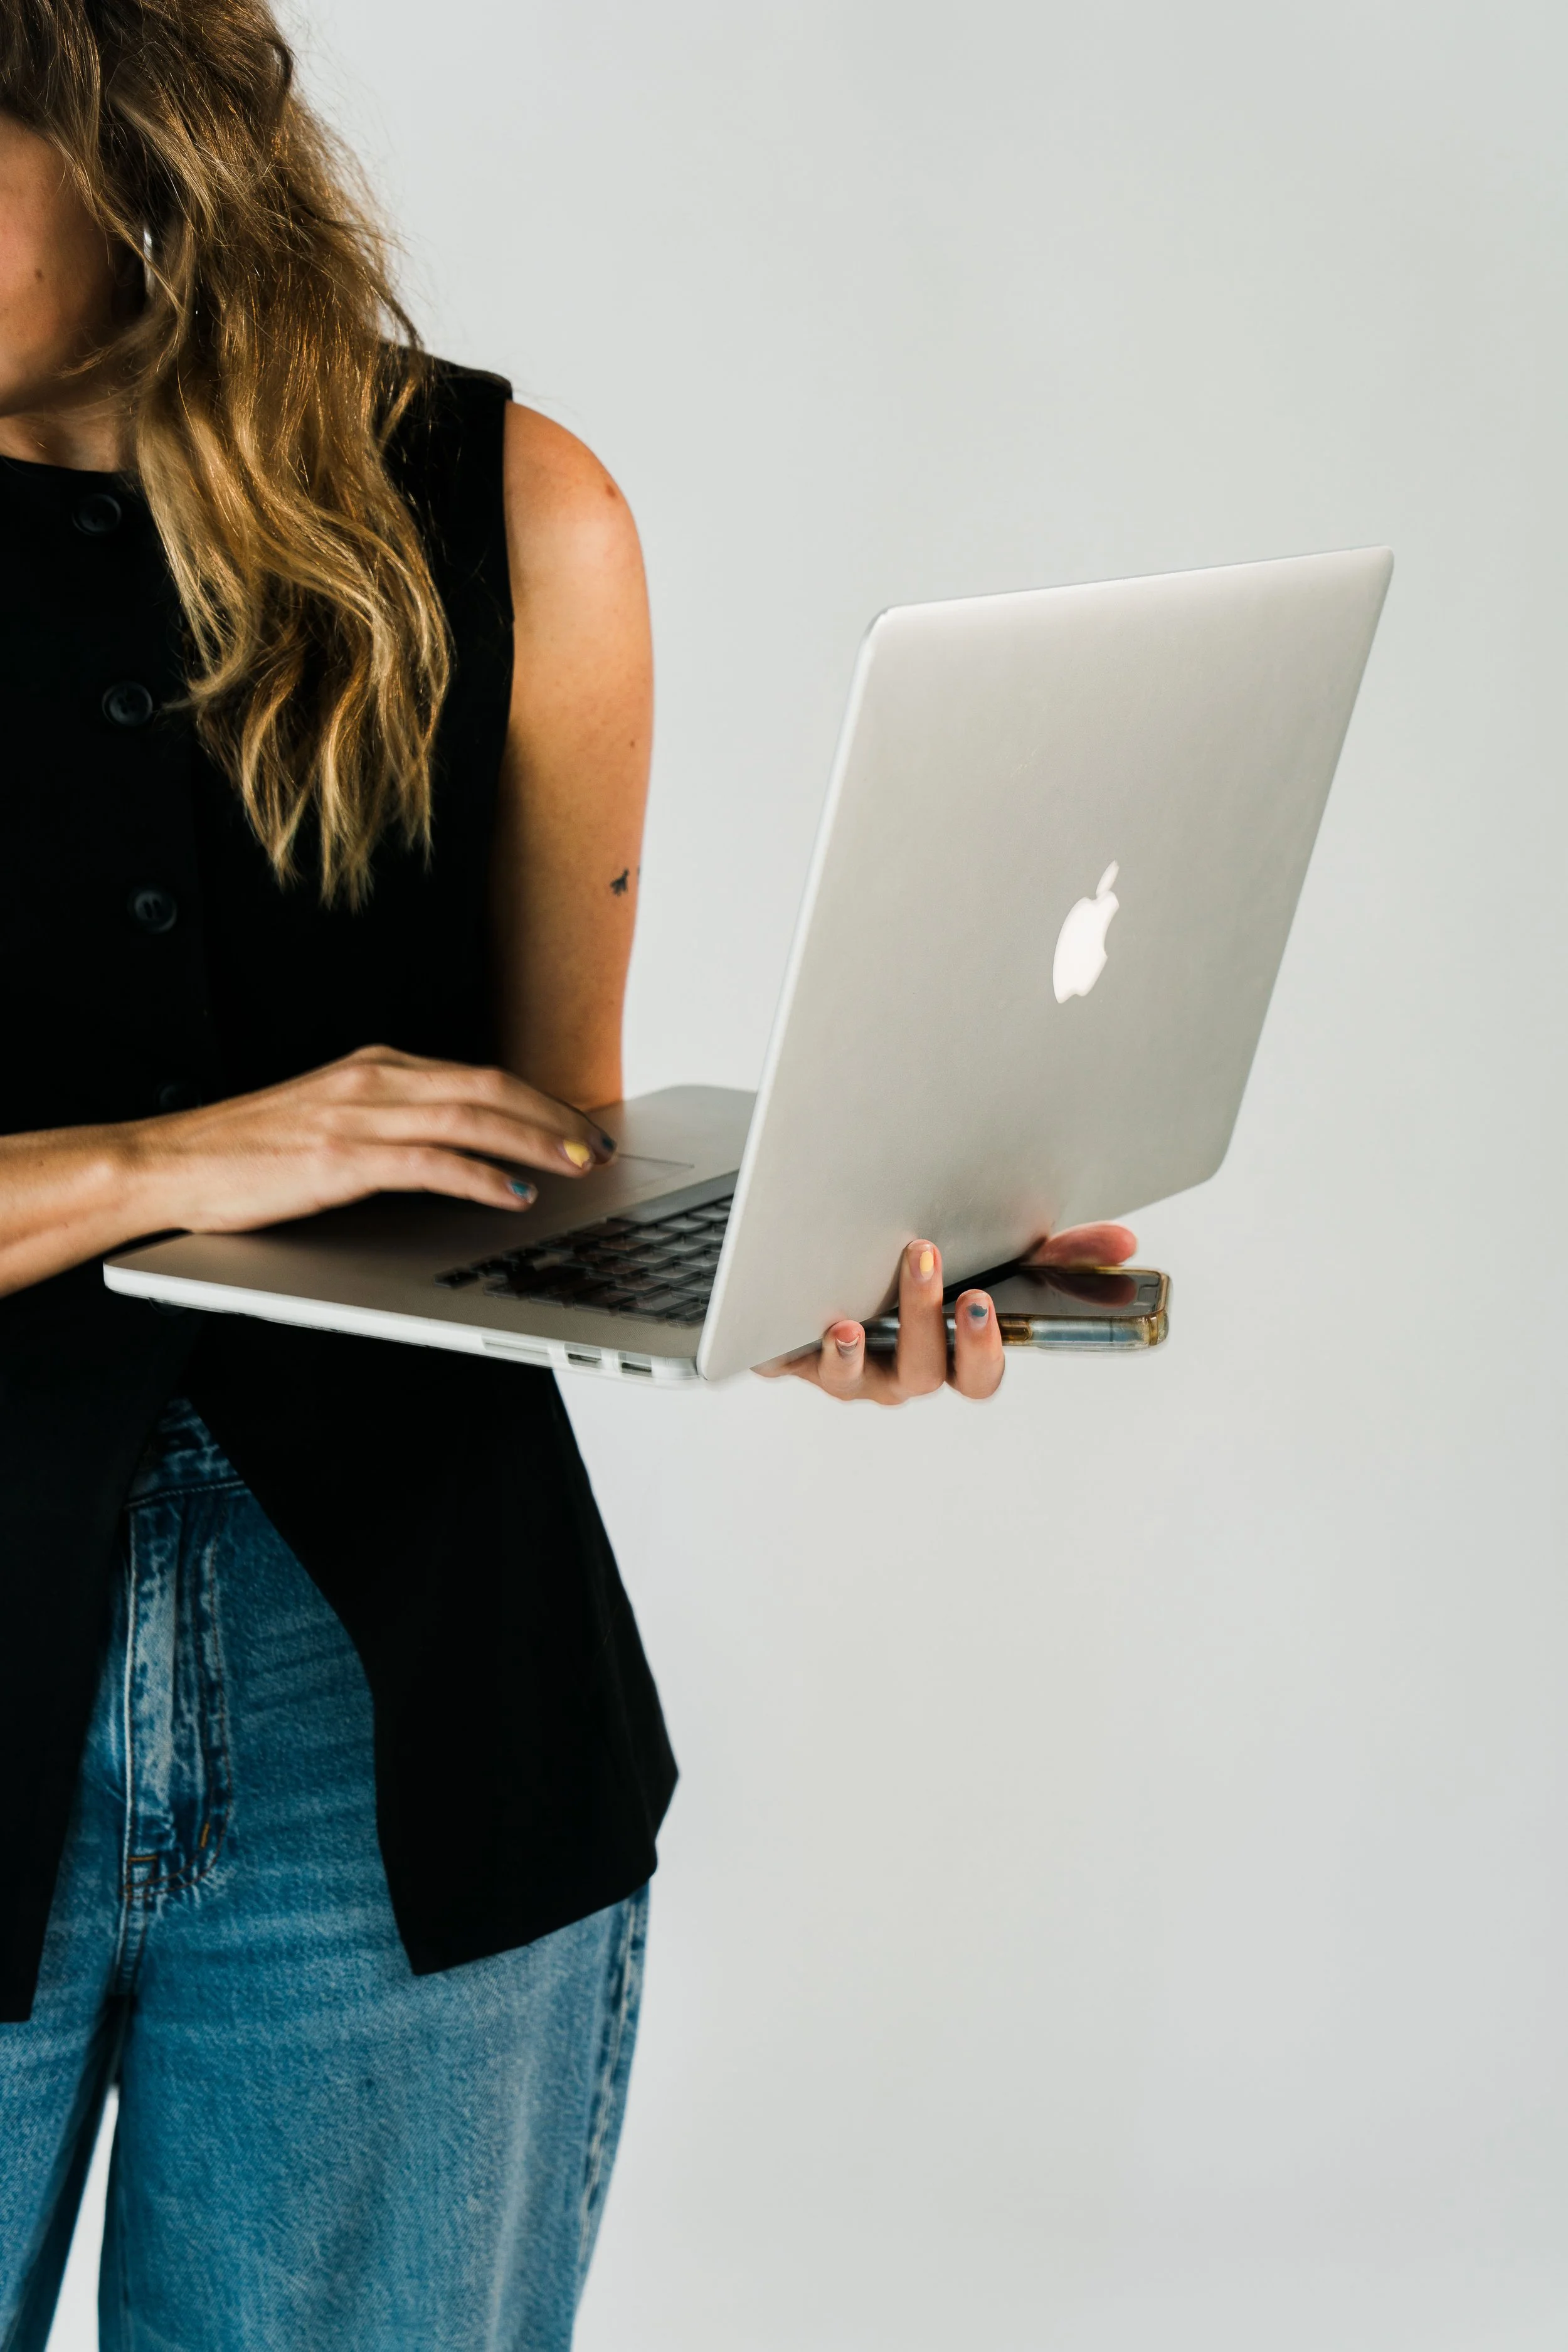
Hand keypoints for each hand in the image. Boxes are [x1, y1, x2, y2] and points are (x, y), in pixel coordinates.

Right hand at [123, 1044, 616, 1234]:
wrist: (176, 1162)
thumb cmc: (252, 1151)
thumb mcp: (335, 1118)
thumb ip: (395, 1121)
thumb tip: (462, 1146)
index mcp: (378, 1066)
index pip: (481, 1075)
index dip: (541, 1102)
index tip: (580, 1127)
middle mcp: (375, 1079)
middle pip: (490, 1089)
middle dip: (554, 1120)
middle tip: (598, 1148)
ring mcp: (359, 1116)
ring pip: (472, 1118)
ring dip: (534, 1144)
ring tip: (574, 1168)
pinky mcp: (342, 1159)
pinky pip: (430, 1162)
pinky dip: (481, 1177)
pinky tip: (511, 1195)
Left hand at [756, 1223, 1137, 1404]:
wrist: (825, 1275)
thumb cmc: (921, 1280)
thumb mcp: (990, 1260)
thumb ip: (1056, 1256)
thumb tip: (1124, 1242)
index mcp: (952, 1355)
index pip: (980, 1375)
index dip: (982, 1350)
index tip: (980, 1304)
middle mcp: (906, 1371)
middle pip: (926, 1373)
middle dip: (932, 1327)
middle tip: (934, 1266)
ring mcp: (856, 1372)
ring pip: (864, 1378)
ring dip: (866, 1345)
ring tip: (863, 1311)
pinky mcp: (803, 1361)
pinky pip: (808, 1369)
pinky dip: (819, 1351)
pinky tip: (827, 1326)